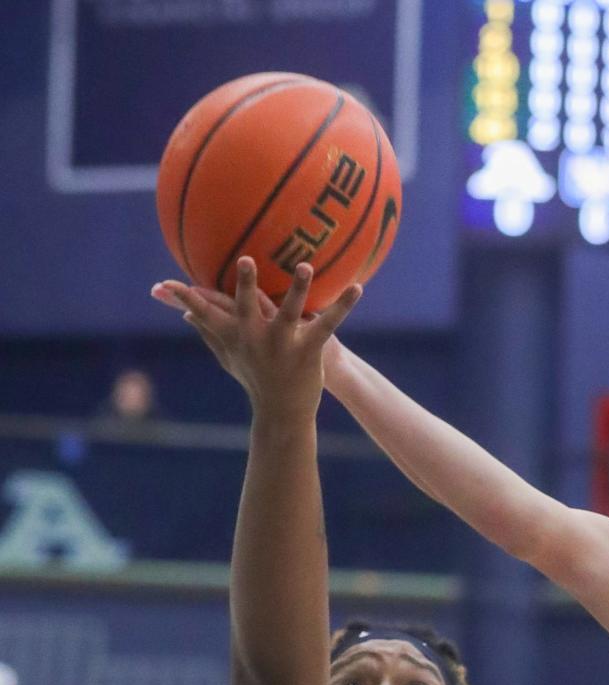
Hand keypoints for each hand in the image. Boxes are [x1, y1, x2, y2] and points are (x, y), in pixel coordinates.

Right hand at [150, 258, 359, 421]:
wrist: (282, 413)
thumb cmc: (254, 380)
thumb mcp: (228, 357)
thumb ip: (207, 332)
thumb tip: (184, 313)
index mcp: (235, 336)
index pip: (205, 313)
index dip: (184, 299)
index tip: (163, 284)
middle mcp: (256, 338)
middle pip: (249, 307)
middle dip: (247, 285)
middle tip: (245, 259)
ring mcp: (282, 345)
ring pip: (290, 312)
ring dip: (298, 289)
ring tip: (304, 266)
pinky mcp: (308, 352)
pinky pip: (327, 325)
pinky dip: (342, 306)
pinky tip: (357, 289)